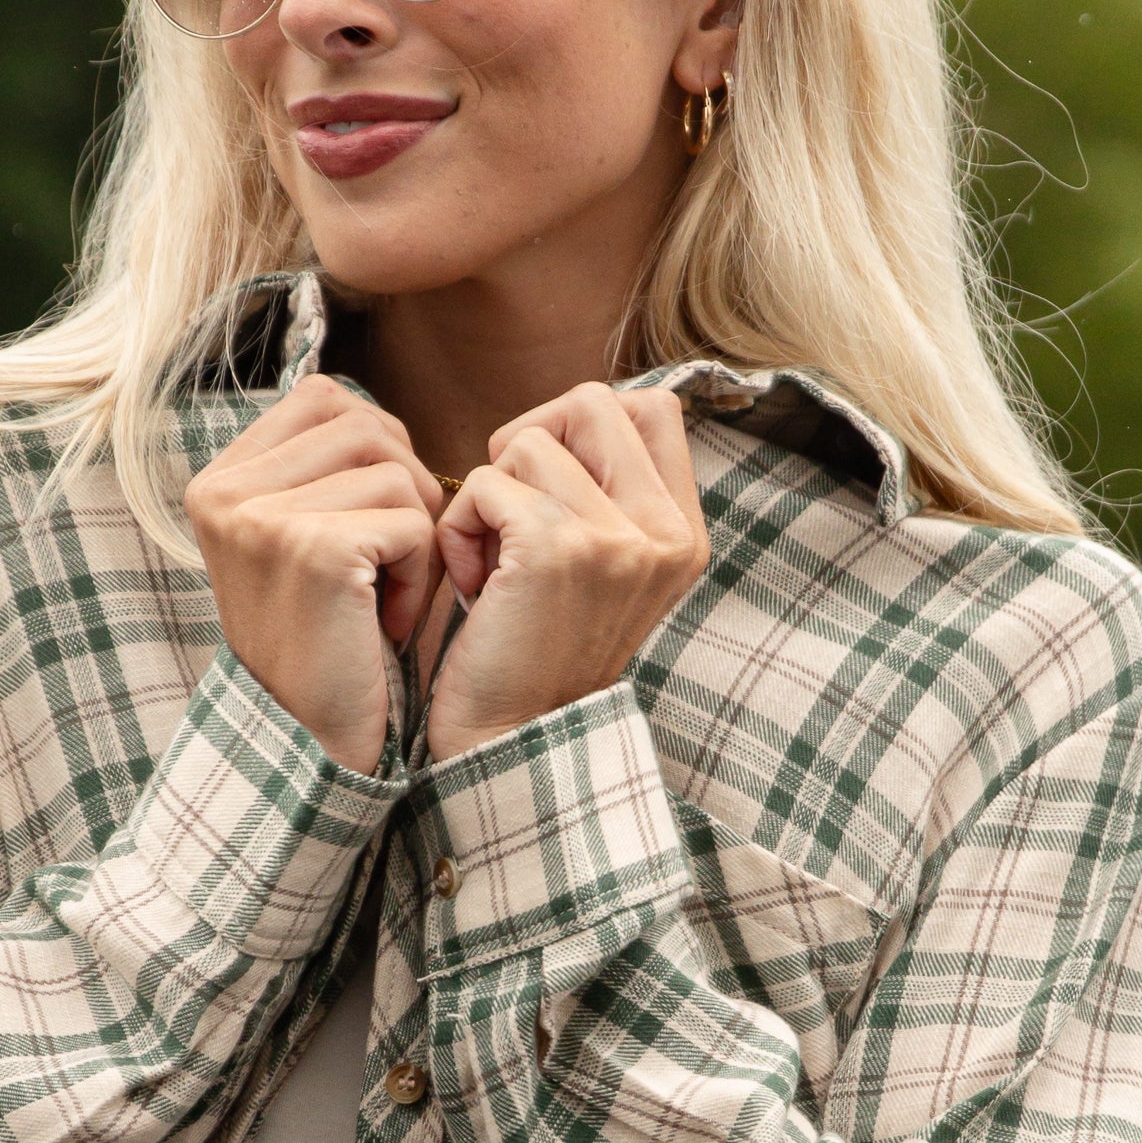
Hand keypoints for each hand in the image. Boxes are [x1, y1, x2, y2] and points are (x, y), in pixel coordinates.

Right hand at [184, 376, 445, 775]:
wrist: (307, 741)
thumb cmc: (324, 640)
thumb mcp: (299, 539)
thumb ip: (318, 470)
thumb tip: (372, 410)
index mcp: (218, 481)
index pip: (325, 397)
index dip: (376, 447)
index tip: (370, 519)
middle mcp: (227, 492)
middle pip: (367, 424)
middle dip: (405, 487)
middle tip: (389, 561)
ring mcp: (263, 518)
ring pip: (396, 468)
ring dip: (416, 533)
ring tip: (384, 593)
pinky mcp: (313, 550)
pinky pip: (412, 521)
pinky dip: (420, 574)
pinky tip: (387, 621)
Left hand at [425, 383, 708, 763]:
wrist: (513, 739)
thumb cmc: (536, 648)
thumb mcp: (601, 566)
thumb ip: (608, 491)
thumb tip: (571, 412)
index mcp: (682, 533)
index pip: (653, 407)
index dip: (583, 424)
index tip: (551, 482)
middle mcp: (663, 532)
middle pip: (592, 402)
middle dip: (532, 441)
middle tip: (513, 511)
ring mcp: (616, 538)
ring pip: (527, 442)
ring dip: (489, 496)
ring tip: (492, 564)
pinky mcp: (556, 547)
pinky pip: (484, 483)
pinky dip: (458, 528)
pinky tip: (472, 585)